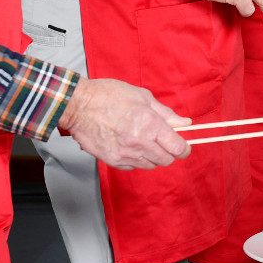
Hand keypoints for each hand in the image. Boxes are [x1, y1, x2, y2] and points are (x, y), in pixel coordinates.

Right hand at [59, 78, 189, 169]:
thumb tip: (185, 123)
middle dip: (168, 152)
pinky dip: (135, 159)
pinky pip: (133, 167)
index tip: (183, 145)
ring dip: (152, 156)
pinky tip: (129, 145)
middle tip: (162, 141)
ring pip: (150, 165)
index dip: (184, 148)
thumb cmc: (108, 95)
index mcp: (150, 125)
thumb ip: (166, 113)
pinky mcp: (112, 161)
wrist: (77, 105)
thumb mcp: (142, 97)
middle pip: (166, 160)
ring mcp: (125, 154)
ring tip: (142, 140)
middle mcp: (140, 143)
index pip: (177, 148)